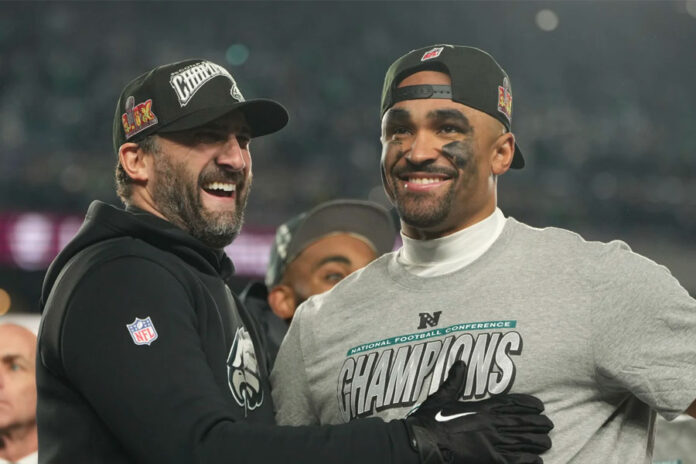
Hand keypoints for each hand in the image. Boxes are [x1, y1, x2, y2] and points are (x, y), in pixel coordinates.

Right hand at [403, 361, 552, 463]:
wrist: (422, 442)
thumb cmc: (430, 420)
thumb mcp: (441, 396)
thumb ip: (454, 381)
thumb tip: (460, 363)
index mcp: (481, 408)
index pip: (511, 403)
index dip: (528, 404)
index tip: (541, 406)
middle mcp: (490, 424)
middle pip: (522, 422)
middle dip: (538, 424)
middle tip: (550, 425)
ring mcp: (491, 443)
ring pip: (522, 441)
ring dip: (537, 442)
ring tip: (547, 443)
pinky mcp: (489, 461)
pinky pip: (515, 460)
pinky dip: (528, 460)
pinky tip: (537, 460)